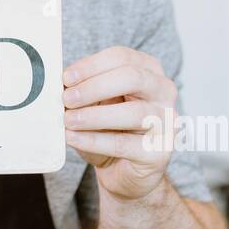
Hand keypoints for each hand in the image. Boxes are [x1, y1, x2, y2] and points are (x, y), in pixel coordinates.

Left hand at [62, 46, 175, 201]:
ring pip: (134, 112)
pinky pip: (124, 144)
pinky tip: (73, 138)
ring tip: (67, 121)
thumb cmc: (109, 129)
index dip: (91, 65)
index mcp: (149, 71)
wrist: (122, 171)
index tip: (66, 77)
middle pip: (133, 78)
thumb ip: (83, 89)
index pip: (122, 57)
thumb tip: (60, 83)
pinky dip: (94, 140)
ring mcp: (167, 122)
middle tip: (67, 98)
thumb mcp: (95, 103)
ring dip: (94, 116)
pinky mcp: (160, 152)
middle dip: (94, 87)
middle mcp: (164, 92)